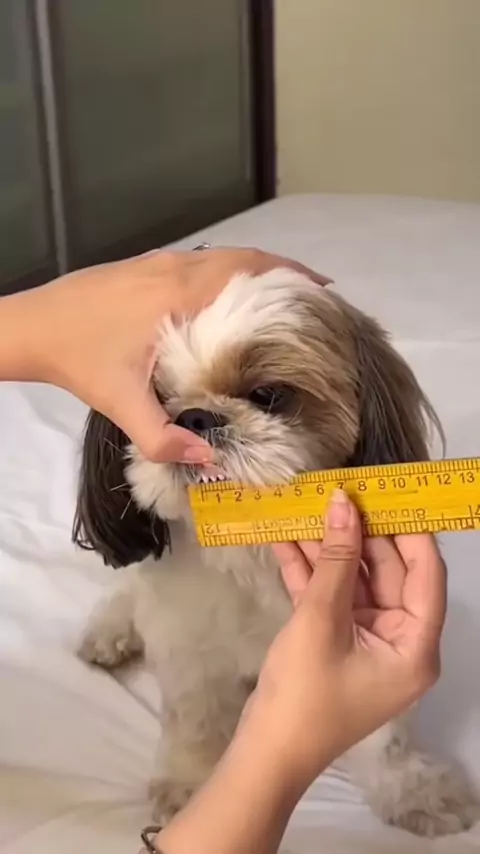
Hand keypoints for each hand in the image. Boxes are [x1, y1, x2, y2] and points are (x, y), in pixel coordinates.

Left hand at [7, 248, 328, 461]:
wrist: (33, 327)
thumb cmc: (78, 360)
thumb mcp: (119, 404)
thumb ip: (163, 437)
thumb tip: (211, 458)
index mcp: (179, 293)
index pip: (248, 272)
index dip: (290, 278)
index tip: (324, 294)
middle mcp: (176, 268)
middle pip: (244, 256)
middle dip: (285, 272)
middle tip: (317, 298)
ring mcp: (159, 262)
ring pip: (223, 255)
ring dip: (258, 269)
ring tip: (286, 297)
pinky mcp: (145, 266)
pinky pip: (203, 260)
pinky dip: (231, 270)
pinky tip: (233, 297)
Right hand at [245, 489, 445, 792]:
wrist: (264, 753)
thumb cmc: (304, 693)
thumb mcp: (321, 619)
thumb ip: (336, 559)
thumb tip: (344, 502)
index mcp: (415, 644)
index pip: (425, 572)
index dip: (408, 529)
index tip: (388, 490)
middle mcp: (398, 639)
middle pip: (385, 571)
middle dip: (357, 532)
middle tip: (336, 489)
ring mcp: (365, 639)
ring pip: (352, 579)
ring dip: (327, 547)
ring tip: (304, 505)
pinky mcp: (334, 639)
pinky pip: (329, 596)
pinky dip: (309, 571)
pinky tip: (284, 538)